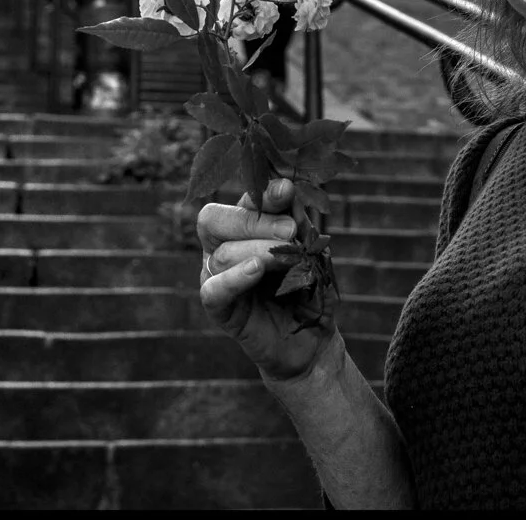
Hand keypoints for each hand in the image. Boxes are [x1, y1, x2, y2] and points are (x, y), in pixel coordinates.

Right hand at [197, 176, 340, 382]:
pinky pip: (213, 290)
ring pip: (221, 254)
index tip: (286, 191)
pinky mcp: (219, 309)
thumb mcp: (310, 250)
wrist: (312, 337)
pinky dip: (233, 278)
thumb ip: (296, 221)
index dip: (262, 194)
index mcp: (243, 228)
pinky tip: (255, 270)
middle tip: (291, 231)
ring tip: (287, 259)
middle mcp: (223, 247)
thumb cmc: (308, 288)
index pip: (241, 202)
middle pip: (214, 220)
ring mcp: (216, 277)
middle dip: (254, 220)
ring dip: (258, 250)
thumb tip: (287, 188)